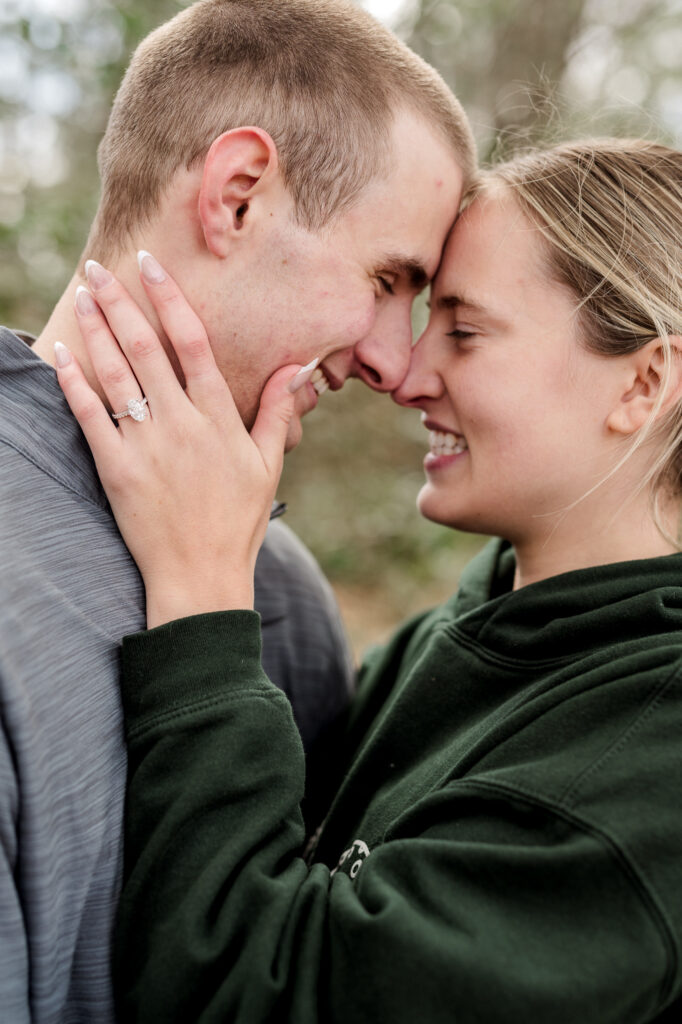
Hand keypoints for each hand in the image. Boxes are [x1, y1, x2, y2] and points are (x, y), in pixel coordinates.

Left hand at [55, 252, 316, 627]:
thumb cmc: (238, 523)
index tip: (151, 265)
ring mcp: (146, 447)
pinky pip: (90, 416)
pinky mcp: (116, 470)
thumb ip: (279, 413)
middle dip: (120, 302)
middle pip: (145, 349)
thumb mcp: (268, 466)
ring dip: (95, 330)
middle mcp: (182, 425)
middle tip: (99, 268)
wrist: (200, 576)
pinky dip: (73, 382)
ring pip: (115, 375)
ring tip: (81, 296)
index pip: (193, 343)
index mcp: (220, 419)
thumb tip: (297, 369)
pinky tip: (61, 353)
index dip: (170, 299)